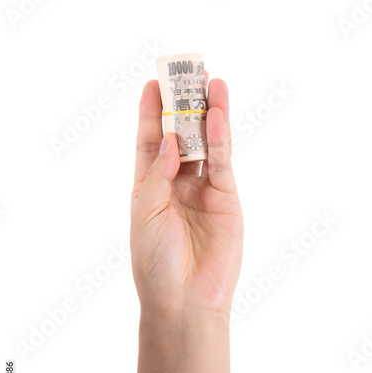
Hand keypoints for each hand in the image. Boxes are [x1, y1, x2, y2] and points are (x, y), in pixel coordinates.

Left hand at [130, 78, 242, 319]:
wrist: (185, 299)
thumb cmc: (155, 261)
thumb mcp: (145, 213)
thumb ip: (158, 174)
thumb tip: (171, 138)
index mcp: (149, 188)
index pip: (150, 143)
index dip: (152, 114)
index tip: (153, 84)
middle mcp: (176, 184)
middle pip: (181, 137)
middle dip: (182, 107)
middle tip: (186, 73)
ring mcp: (202, 190)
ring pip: (205, 144)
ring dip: (207, 114)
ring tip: (210, 81)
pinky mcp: (227, 199)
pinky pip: (222, 162)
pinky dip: (220, 138)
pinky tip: (217, 114)